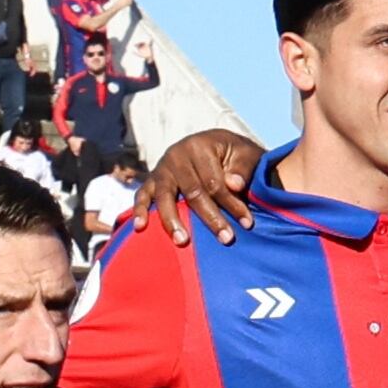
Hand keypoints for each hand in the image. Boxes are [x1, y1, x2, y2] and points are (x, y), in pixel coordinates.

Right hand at [138, 129, 264, 247]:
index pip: (214, 181)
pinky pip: (142, 195)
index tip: (247, 223)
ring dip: (172, 220)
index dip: (232, 203)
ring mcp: (161, 168)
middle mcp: (176, 155)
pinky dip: (139, 210)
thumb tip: (234, 185)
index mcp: (199, 145)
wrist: (216, 146)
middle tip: (226, 239)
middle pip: (192, 192)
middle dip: (211, 218)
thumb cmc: (234, 155)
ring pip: (165, 197)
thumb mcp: (245, 155)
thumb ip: (242, 169)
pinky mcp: (151, 180)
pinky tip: (140, 227)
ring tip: (182, 241)